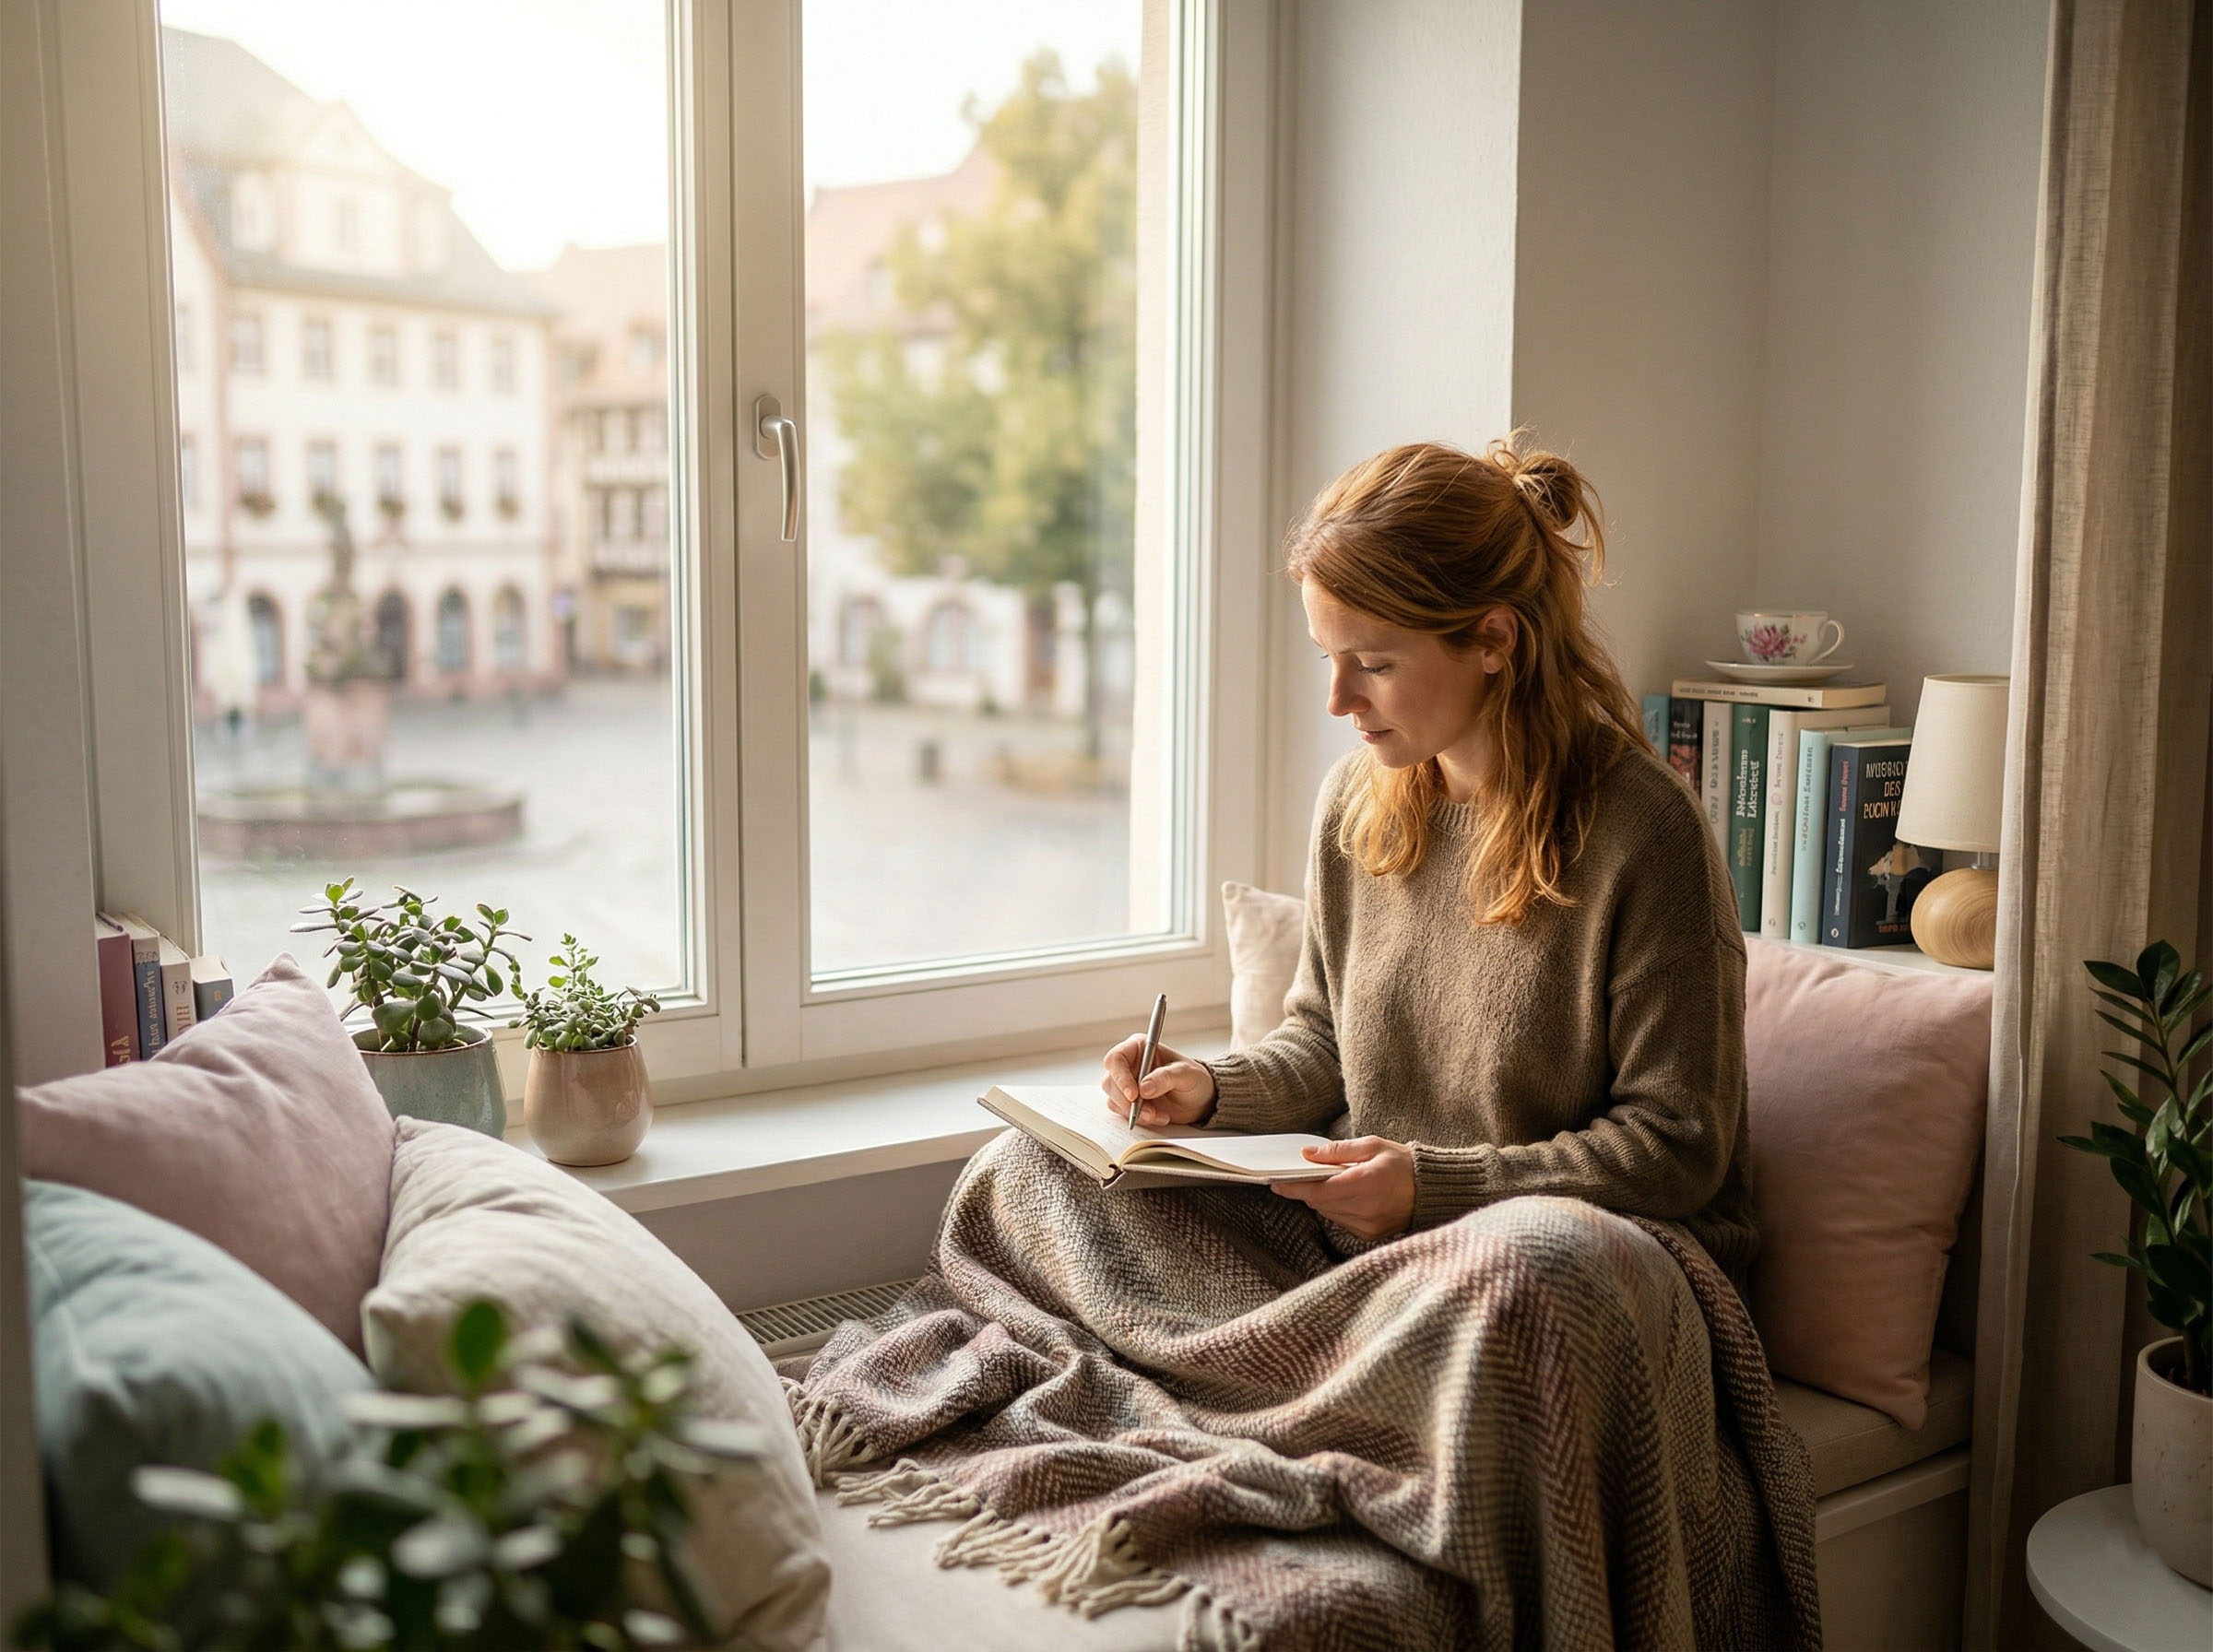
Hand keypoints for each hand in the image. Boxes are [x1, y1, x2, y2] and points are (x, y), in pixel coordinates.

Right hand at [1100, 1035, 1216, 1127]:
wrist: (1199, 1100)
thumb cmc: (1194, 1079)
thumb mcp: (1187, 1074)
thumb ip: (1166, 1077)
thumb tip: (1144, 1087)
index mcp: (1140, 1047)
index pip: (1116, 1058)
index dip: (1120, 1076)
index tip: (1134, 1094)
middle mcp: (1129, 1064)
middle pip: (1110, 1081)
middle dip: (1127, 1101)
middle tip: (1149, 1111)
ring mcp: (1127, 1083)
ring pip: (1113, 1098)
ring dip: (1133, 1111)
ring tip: (1157, 1115)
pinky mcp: (1128, 1101)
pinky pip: (1121, 1111)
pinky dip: (1138, 1118)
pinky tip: (1158, 1117)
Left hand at [1272, 1137, 1415, 1240]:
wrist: (1432, 1190)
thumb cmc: (1403, 1163)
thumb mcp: (1371, 1146)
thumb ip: (1337, 1152)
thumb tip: (1306, 1154)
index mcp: (1366, 1183)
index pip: (1318, 1190)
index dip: (1294, 1187)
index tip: (1276, 1182)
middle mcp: (1366, 1209)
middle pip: (1319, 1203)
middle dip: (1305, 1189)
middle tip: (1295, 1176)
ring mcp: (1367, 1225)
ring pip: (1328, 1213)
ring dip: (1321, 1199)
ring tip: (1325, 1182)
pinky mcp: (1369, 1235)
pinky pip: (1341, 1220)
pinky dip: (1336, 1208)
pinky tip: (1344, 1195)